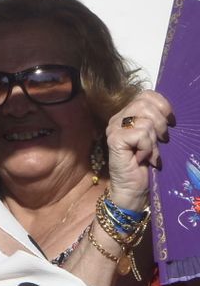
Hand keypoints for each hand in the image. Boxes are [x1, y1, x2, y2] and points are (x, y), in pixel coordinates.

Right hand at [105, 89, 172, 211]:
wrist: (133, 189)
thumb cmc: (146, 166)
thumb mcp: (154, 139)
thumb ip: (155, 122)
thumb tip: (170, 112)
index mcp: (126, 116)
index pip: (145, 95)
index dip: (163, 104)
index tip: (172, 121)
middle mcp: (117, 119)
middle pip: (144, 103)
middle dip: (161, 122)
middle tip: (162, 139)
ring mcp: (113, 129)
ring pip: (145, 120)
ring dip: (154, 140)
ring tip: (151, 153)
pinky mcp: (115, 140)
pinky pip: (141, 134)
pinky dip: (148, 148)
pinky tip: (144, 159)